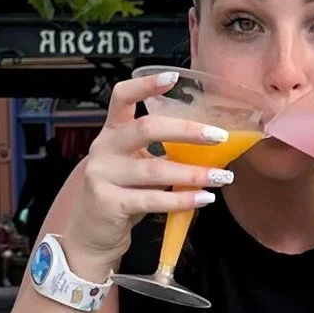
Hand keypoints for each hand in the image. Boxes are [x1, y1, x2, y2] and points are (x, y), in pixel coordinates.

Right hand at [60, 71, 241, 278]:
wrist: (91, 235)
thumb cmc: (121, 196)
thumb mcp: (136, 168)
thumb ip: (160, 154)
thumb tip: (210, 147)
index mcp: (112, 133)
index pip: (122, 98)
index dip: (145, 85)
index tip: (173, 77)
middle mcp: (104, 149)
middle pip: (146, 128)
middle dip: (187, 131)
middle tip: (219, 137)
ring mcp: (103, 176)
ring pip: (155, 170)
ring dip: (193, 173)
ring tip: (222, 176)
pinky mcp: (109, 203)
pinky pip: (152, 200)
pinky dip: (182, 200)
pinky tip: (203, 199)